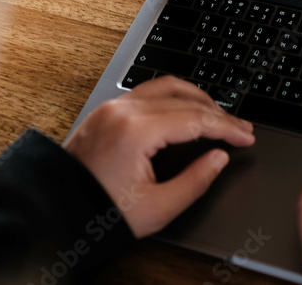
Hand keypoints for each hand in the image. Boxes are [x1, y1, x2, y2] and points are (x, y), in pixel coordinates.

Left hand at [65, 75, 254, 237]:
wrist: (55, 213)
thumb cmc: (100, 214)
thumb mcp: (157, 208)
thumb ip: (196, 181)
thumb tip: (219, 158)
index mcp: (136, 131)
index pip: (196, 119)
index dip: (226, 128)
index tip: (246, 137)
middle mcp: (123, 110)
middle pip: (185, 99)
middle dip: (217, 114)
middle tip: (240, 129)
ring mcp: (112, 107)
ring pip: (167, 87)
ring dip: (197, 99)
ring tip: (218, 117)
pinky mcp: (106, 111)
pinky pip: (148, 92)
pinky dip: (174, 97)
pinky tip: (186, 110)